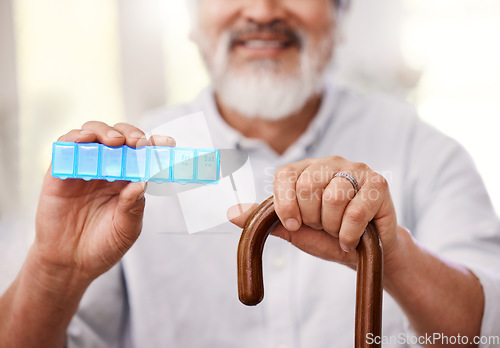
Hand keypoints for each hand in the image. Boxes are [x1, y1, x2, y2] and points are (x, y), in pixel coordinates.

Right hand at [33, 121, 175, 283]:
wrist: (70, 264)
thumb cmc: (103, 246)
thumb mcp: (126, 229)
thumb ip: (133, 206)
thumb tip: (142, 181)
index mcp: (127, 180)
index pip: (142, 155)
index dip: (155, 145)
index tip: (167, 143)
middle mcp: (106, 169)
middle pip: (119, 137)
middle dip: (130, 133)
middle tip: (138, 143)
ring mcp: (83, 168)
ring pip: (93, 134)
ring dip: (104, 131)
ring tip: (114, 142)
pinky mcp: (59, 173)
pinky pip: (65, 147)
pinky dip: (75, 137)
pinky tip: (85, 140)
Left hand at [229, 156, 399, 268]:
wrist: (362, 254)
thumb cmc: (326, 237)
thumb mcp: (293, 229)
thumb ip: (266, 219)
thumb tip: (230, 212)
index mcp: (307, 169)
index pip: (284, 176)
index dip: (285, 205)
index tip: (295, 224)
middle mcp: (331, 163)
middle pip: (308, 186)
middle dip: (312, 218)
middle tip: (323, 226)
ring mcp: (357, 170)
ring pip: (333, 198)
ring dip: (333, 227)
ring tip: (339, 230)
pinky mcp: (379, 184)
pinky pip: (355, 212)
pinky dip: (349, 235)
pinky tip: (352, 238)